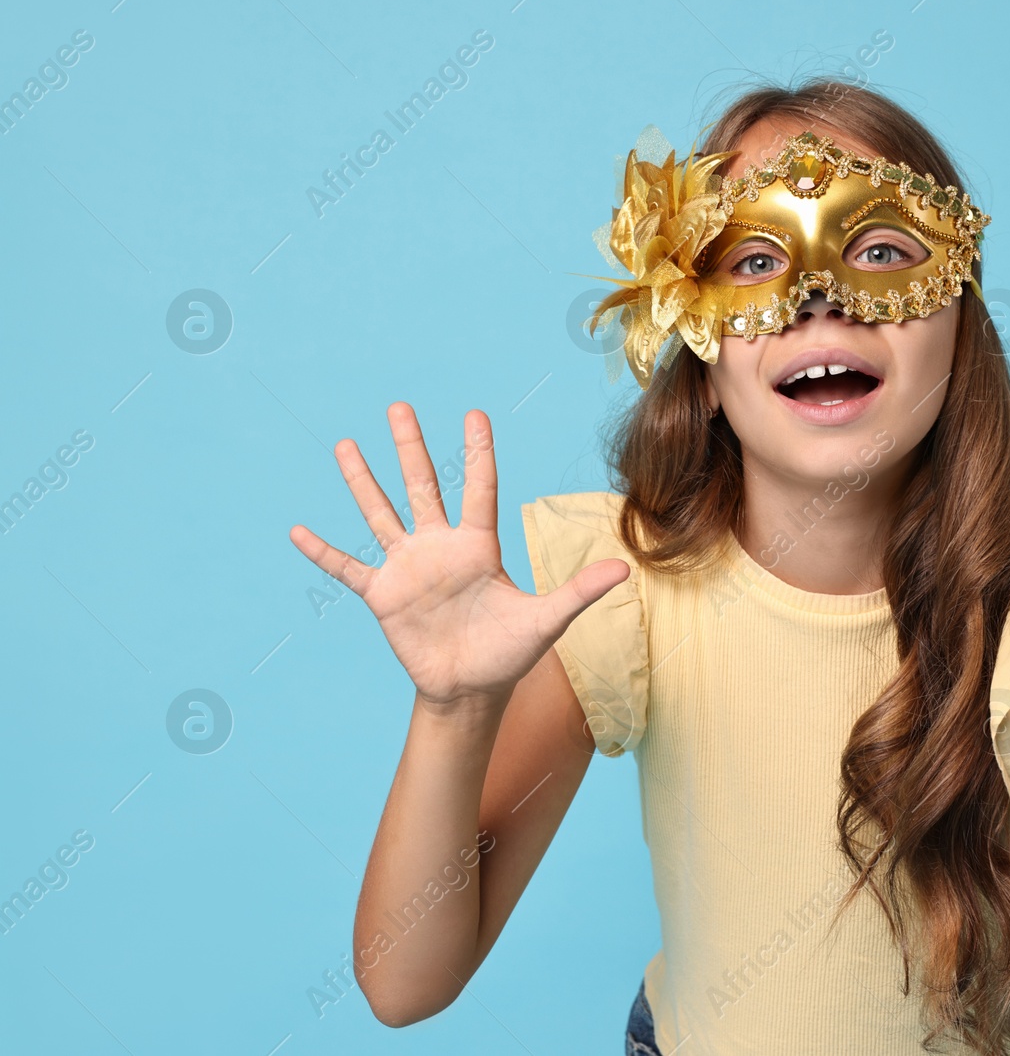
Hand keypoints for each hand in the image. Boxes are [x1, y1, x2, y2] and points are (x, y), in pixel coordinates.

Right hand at [288, 403, 628, 709]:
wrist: (472, 690)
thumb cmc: (510, 654)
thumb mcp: (546, 620)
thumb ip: (579, 591)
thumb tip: (625, 570)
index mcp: (478, 547)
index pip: (479, 488)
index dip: (478, 452)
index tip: (474, 413)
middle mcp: (440, 548)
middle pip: (422, 486)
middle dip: (410, 447)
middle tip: (398, 406)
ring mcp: (409, 568)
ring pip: (380, 514)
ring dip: (362, 482)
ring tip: (344, 445)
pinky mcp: (383, 595)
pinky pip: (347, 568)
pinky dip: (323, 552)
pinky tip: (297, 531)